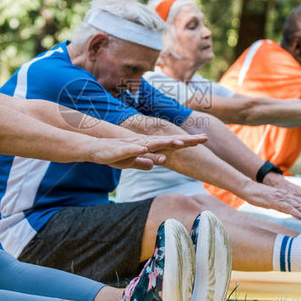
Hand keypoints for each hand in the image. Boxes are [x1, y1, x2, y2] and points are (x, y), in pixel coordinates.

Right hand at [87, 134, 207, 169]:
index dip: (188, 142)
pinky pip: (133, 149)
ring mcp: (135, 145)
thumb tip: (160, 161)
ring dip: (165, 143)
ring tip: (179, 144)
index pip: (172, 144)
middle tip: (203, 138)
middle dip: (185, 140)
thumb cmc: (115, 155)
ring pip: (153, 144)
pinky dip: (140, 149)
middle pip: (168, 141)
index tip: (204, 140)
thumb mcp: (133, 162)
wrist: (95, 148)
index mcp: (149, 146)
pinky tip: (147, 149)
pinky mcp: (122, 149)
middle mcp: (145, 143)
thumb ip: (146, 161)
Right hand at [243, 174, 300, 219]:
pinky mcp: (275, 201)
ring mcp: (283, 198)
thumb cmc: (260, 196)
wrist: (248, 188)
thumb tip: (298, 214)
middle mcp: (289, 196)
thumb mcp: (276, 203)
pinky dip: (296, 212)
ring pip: (300, 205)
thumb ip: (287, 207)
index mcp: (290, 196)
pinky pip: (287, 208)